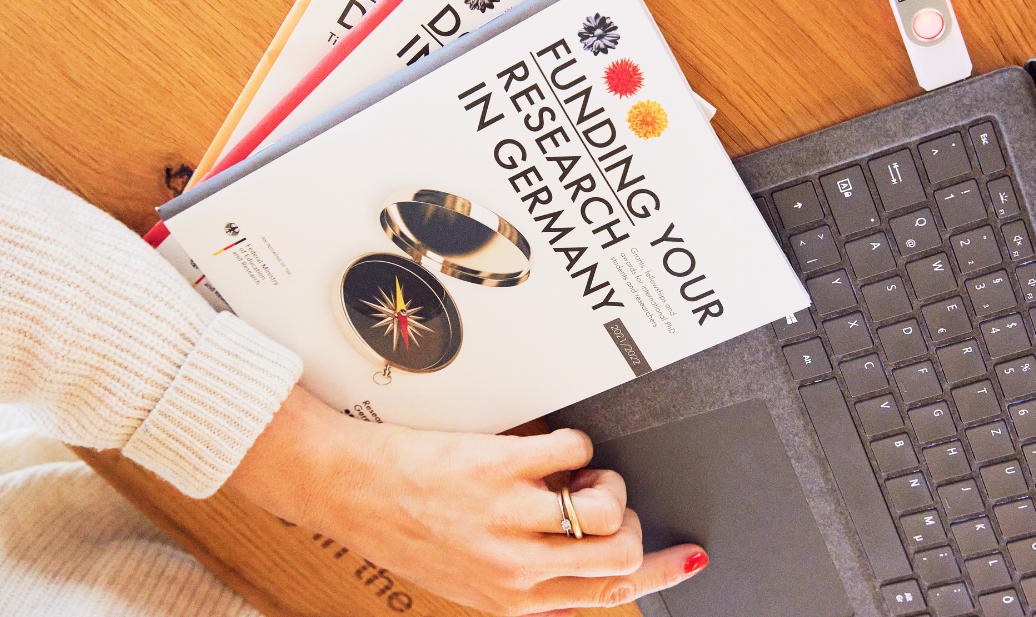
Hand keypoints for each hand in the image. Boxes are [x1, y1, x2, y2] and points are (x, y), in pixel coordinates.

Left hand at [227, 386, 707, 615]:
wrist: (346, 489)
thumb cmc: (401, 530)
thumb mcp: (467, 579)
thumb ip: (529, 580)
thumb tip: (584, 570)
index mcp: (513, 597)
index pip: (609, 594)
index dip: (662, 573)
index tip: (689, 557)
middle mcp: (515, 565)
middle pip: (622, 550)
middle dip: (629, 518)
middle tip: (602, 495)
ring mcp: (509, 516)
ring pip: (607, 502)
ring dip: (604, 477)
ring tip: (572, 469)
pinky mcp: (500, 466)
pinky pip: (573, 448)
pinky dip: (571, 439)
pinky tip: (543, 442)